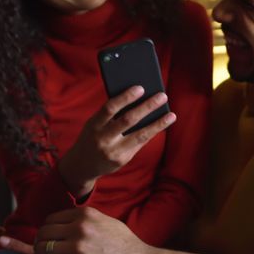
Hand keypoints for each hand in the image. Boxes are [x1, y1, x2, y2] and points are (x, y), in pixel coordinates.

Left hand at [33, 207, 156, 253]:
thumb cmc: (128, 247)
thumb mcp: (107, 222)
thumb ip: (88, 220)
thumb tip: (70, 222)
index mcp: (85, 215)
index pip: (50, 220)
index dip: (45, 232)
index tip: (47, 242)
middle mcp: (79, 228)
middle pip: (42, 234)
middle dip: (38, 246)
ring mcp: (78, 248)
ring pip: (41, 251)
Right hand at [58, 86, 176, 196]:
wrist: (82, 165)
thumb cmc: (93, 136)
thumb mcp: (95, 124)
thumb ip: (111, 114)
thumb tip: (139, 99)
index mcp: (94, 124)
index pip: (110, 108)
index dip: (126, 97)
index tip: (141, 88)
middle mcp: (103, 138)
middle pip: (128, 120)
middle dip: (147, 107)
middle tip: (162, 96)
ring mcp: (113, 151)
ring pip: (140, 134)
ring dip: (158, 124)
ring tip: (171, 115)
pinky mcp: (122, 160)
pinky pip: (140, 143)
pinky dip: (152, 132)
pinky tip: (163, 124)